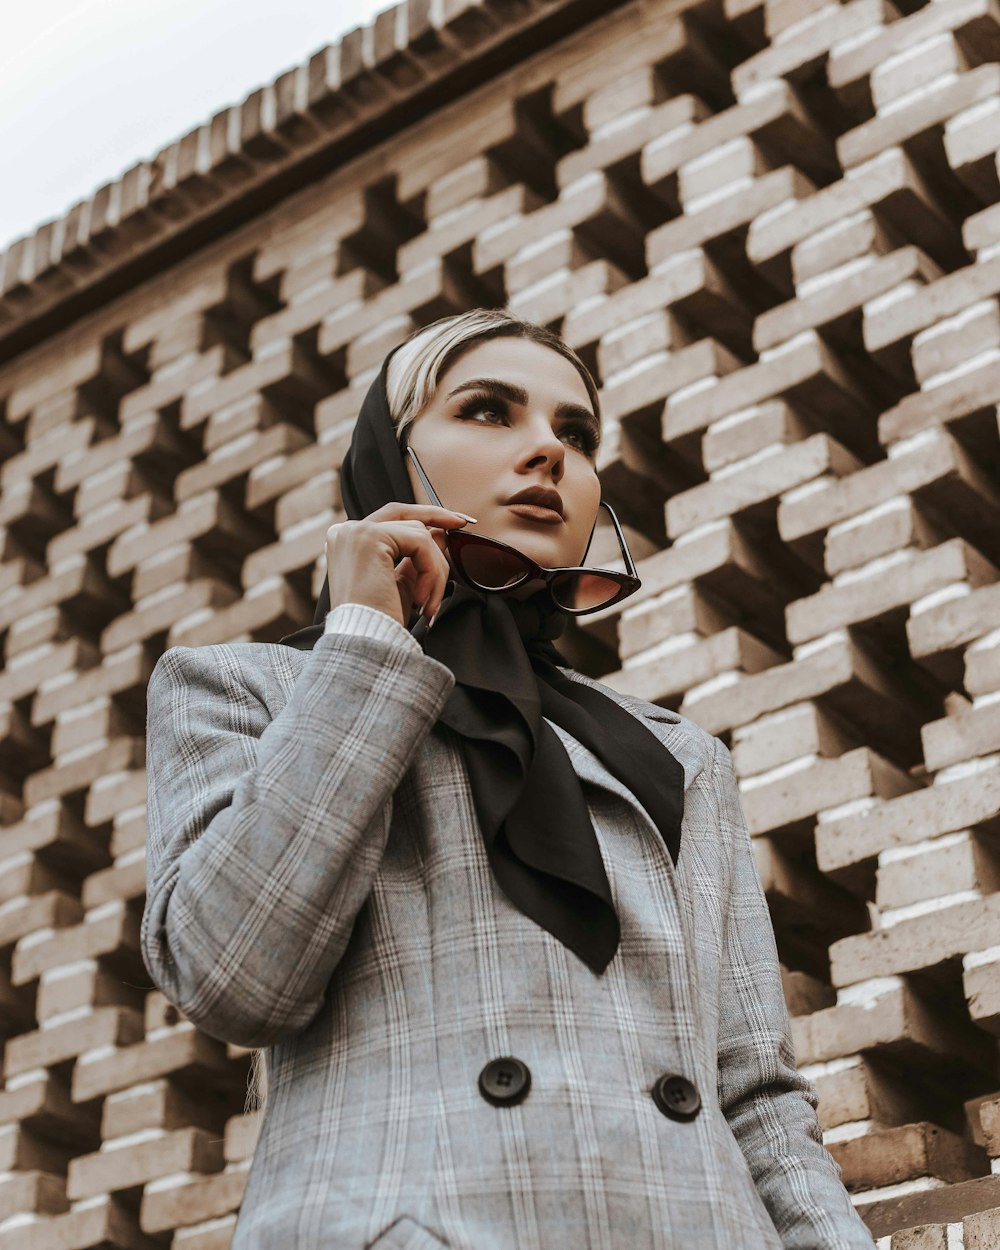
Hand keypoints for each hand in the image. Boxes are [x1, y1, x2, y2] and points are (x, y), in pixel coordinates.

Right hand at [325, 504, 473, 628]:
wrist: (365, 643)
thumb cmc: (379, 622)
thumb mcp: (402, 583)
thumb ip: (416, 556)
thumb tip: (439, 532)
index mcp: (348, 542)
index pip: (392, 517)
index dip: (424, 516)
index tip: (453, 521)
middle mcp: (346, 531)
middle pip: (406, 516)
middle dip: (438, 518)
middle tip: (462, 522)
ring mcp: (356, 532)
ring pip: (419, 534)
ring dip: (435, 569)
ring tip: (428, 602)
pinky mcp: (370, 537)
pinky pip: (420, 542)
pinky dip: (430, 572)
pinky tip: (420, 599)